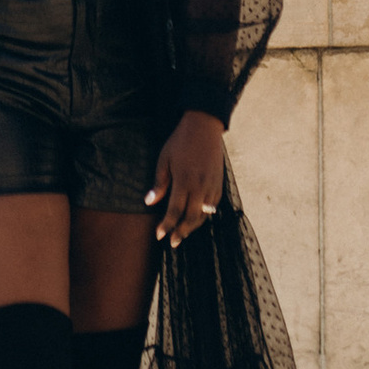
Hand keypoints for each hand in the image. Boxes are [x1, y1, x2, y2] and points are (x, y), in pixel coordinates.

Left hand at [144, 112, 225, 246]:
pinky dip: (206, 215)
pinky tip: (198, 219)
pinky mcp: (219, 182)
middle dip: (181, 232)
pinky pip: (213, 205)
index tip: (159, 236)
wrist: (204, 126)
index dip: (167, 225)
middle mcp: (200, 186)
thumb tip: (149, 202)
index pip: (175, 210)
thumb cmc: (180, 141)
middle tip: (173, 242)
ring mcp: (211, 185)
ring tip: (183, 234)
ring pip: (204, 214)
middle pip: (191, 217)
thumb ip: (160, 183)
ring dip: (193, 226)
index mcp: (184, 181)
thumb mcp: (164, 159)